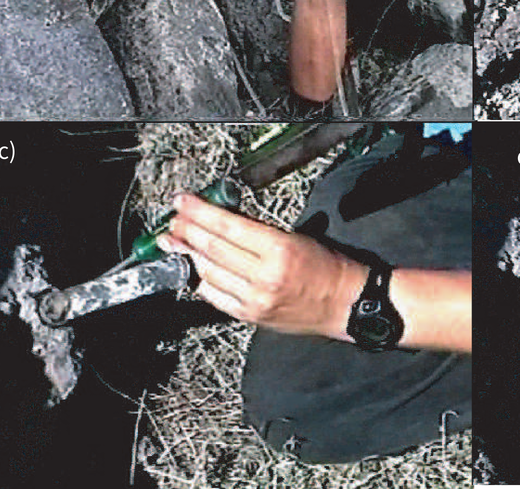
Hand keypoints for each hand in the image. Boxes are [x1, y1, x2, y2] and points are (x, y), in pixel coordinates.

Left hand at [160, 193, 367, 337]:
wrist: (346, 303)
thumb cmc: (329, 267)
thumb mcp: (298, 237)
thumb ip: (259, 231)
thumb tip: (224, 222)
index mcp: (280, 249)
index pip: (229, 226)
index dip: (200, 212)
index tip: (184, 202)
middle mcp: (264, 276)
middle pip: (213, 248)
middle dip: (187, 231)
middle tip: (172, 220)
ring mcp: (255, 299)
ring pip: (209, 272)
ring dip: (188, 255)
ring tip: (175, 241)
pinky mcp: (251, 316)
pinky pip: (216, 297)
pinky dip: (201, 281)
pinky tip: (194, 269)